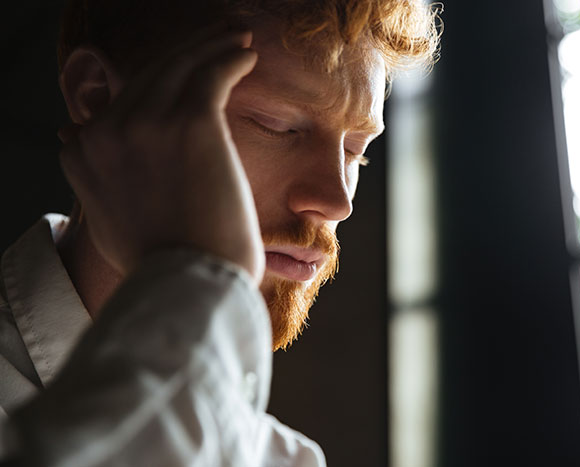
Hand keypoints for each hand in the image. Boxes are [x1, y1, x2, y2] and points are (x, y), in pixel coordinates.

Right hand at [58, 24, 264, 282]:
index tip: (177, 78)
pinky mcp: (191, 121)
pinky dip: (230, 57)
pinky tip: (246, 54)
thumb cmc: (163, 263)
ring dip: (211, 45)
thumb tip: (69, 138)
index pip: (116, 104)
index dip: (150, 86)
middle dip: (184, 53)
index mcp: (84, 154)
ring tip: (236, 40)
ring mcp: (146, 123)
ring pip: (180, 65)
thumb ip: (91, 179)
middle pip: (147, 76)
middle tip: (215, 41)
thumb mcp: (107, 222)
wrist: (191, 283)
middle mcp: (106, 131)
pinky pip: (211, 72)